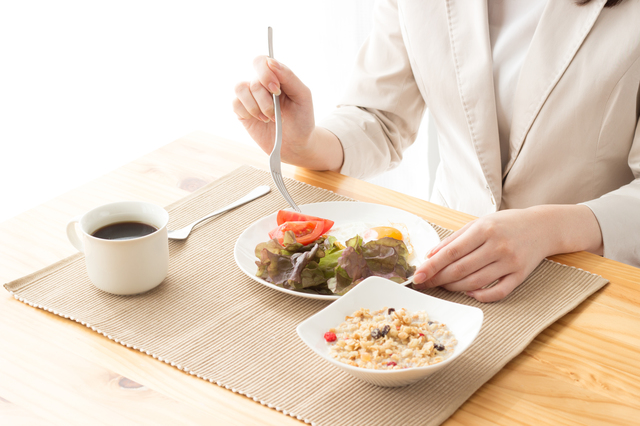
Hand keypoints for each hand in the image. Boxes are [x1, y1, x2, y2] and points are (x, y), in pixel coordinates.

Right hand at [232, 56, 342, 170]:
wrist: (296, 145)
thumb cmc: (302, 119)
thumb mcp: (302, 96)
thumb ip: (289, 77)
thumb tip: (271, 62)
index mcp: (276, 77)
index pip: (261, 61)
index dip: (265, 73)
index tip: (276, 90)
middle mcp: (261, 85)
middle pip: (253, 79)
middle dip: (264, 98)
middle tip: (276, 112)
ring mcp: (250, 98)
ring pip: (240, 88)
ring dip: (257, 106)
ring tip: (270, 118)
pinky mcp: (242, 111)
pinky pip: (235, 103)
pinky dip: (248, 112)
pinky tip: (260, 120)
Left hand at [412, 205, 602, 302]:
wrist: (543, 226)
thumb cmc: (506, 223)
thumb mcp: (479, 223)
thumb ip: (454, 239)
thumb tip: (430, 255)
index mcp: (484, 229)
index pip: (451, 252)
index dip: (432, 266)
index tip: (417, 275)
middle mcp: (498, 246)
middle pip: (460, 269)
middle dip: (438, 279)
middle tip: (425, 283)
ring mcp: (511, 262)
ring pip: (475, 283)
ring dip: (454, 287)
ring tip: (443, 285)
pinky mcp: (521, 275)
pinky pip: (497, 292)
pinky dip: (480, 296)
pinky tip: (469, 292)